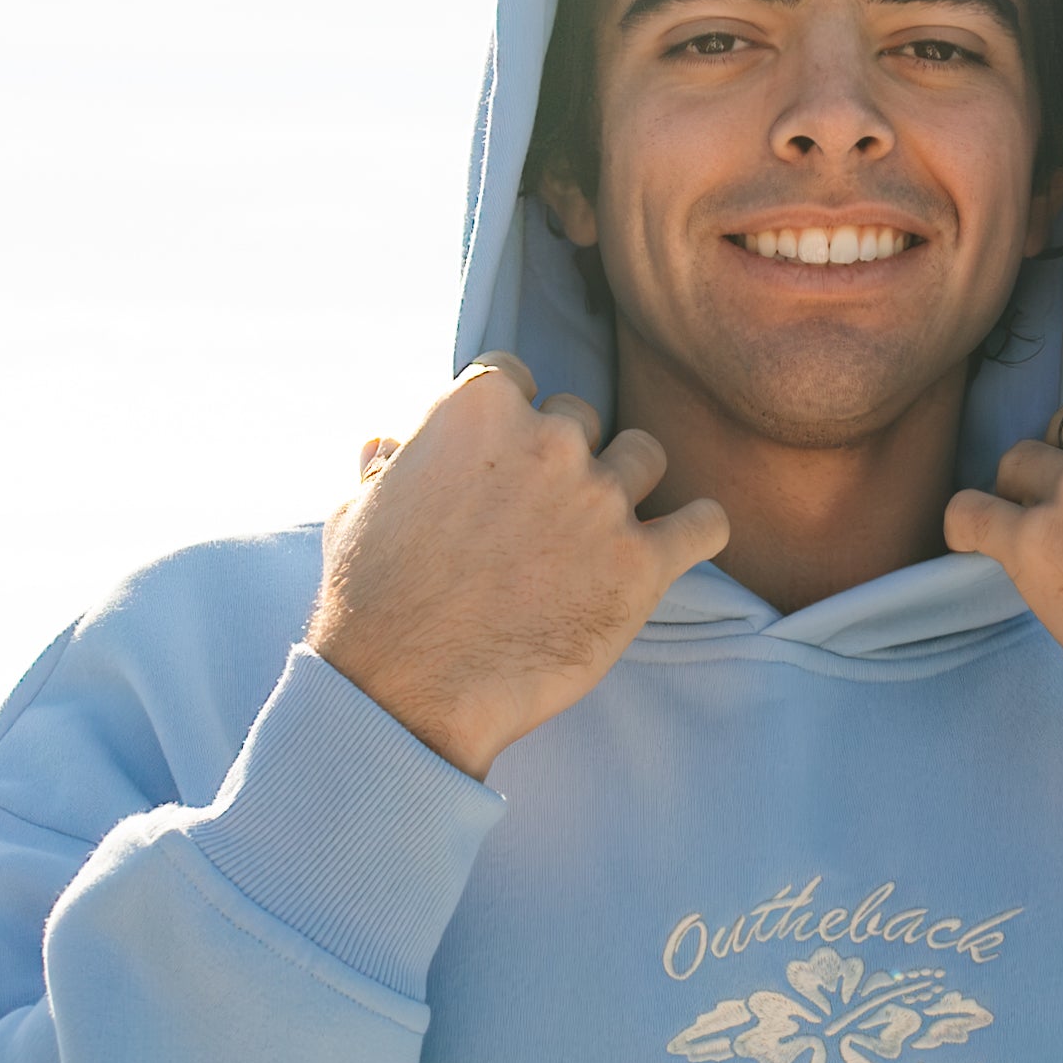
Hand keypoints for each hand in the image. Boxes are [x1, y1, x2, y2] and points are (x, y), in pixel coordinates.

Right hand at [308, 357, 728, 775]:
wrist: (409, 688)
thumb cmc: (373, 601)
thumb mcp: (356, 511)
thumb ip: (384, 464)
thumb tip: (385, 443)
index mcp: (479, 407)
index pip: (515, 374)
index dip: (508, 416)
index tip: (501, 457)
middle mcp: (550, 439)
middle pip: (581, 416)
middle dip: (563, 455)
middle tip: (541, 512)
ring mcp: (602, 499)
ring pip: (646, 457)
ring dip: (628, 483)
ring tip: (601, 529)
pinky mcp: (643, 564)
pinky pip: (705, 523)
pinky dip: (698, 529)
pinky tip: (679, 544)